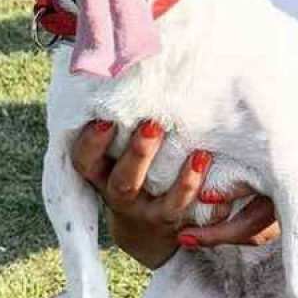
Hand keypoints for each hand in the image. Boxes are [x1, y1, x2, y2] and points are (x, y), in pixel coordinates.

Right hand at [71, 119, 230, 268]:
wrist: (145, 229)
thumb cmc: (129, 168)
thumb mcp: (113, 152)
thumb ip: (119, 122)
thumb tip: (124, 67)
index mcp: (100, 175)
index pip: (85, 161)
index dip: (92, 143)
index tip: (105, 119)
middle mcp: (120, 197)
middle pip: (124, 181)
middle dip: (139, 154)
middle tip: (153, 125)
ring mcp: (148, 213)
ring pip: (163, 204)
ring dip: (182, 181)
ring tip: (199, 154)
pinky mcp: (174, 223)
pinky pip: (192, 213)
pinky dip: (204, 194)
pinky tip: (213, 173)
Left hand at [178, 55, 297, 248]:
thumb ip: (295, 66)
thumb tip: (261, 36)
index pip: (262, 180)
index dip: (231, 190)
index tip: (202, 192)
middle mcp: (295, 189)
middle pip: (255, 221)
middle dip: (219, 228)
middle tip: (184, 228)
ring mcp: (296, 203)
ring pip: (258, 230)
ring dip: (223, 236)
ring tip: (188, 237)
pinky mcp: (294, 208)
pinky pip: (265, 228)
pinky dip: (238, 232)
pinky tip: (210, 231)